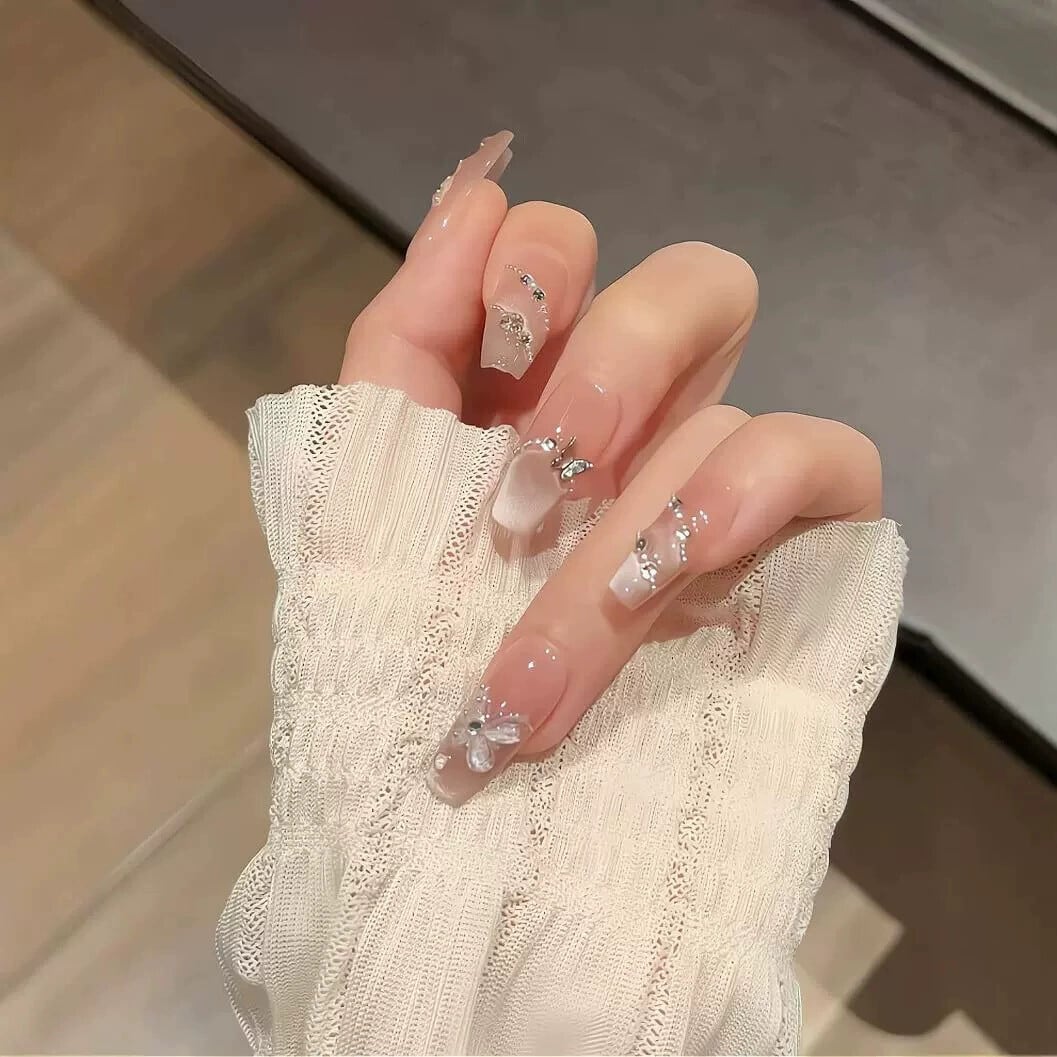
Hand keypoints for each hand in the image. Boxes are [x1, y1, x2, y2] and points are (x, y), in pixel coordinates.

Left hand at [340, 132, 881, 804]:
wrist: (474, 816)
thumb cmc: (416, 650)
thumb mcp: (371, 489)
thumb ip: (405, 345)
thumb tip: (475, 197)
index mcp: (543, 394)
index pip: (567, 255)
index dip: (531, 265)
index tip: (489, 351)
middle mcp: (655, 421)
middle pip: (697, 286)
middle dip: (615, 363)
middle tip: (535, 489)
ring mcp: (736, 477)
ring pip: (736, 405)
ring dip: (637, 511)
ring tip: (580, 618)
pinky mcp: (807, 542)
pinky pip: (827, 455)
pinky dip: (744, 500)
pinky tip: (677, 570)